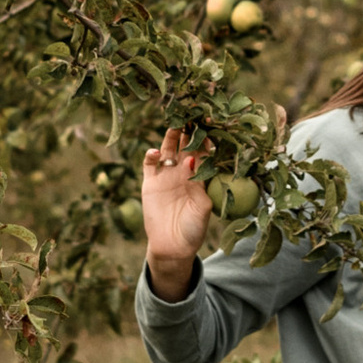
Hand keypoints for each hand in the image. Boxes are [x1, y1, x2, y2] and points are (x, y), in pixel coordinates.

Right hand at [140, 128, 214, 298]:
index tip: (212, 123)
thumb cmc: (194, 229)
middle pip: (186, 145)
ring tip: (174, 125)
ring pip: (168, 149)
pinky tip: (155, 151)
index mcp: (200, 176)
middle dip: (189, 130)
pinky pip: (150, 164)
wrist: (172, 247)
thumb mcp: (203, 208)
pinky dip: (151, 155)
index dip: (207, 138)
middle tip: (192, 115)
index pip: (204, 151)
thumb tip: (194, 161)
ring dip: (171, 136)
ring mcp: (166, 176)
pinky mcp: (150, 182)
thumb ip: (200, 185)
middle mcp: (183, 172)